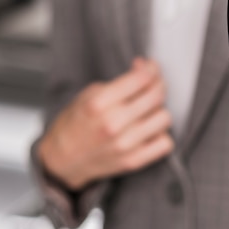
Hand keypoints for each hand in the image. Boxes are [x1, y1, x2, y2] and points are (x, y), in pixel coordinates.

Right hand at [38, 58, 173, 190]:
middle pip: (156, 96)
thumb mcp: (90, 93)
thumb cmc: (76, 124)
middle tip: (153, 84)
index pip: (140, 79)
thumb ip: (120, 81)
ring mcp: (124, 145)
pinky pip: (165, 143)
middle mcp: (113, 124)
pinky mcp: (133, 161)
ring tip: (147, 110)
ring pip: (164, 118)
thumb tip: (143, 68)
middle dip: (158, 84)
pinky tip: (149, 130)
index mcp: (99, 104)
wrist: (63, 160)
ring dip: (158, 111)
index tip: (151, 67)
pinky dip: (160, 134)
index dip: (151, 68)